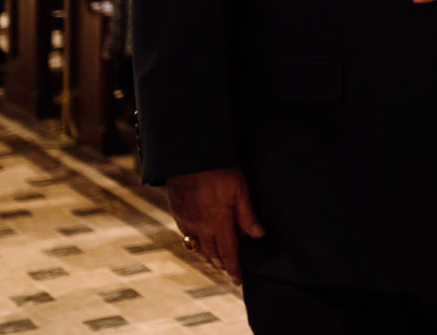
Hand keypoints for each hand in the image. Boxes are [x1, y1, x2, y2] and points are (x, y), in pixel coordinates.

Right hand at [166, 167, 263, 282]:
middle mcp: (201, 226)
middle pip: (212, 253)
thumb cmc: (219, 170)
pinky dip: (195, 243)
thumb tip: (259, 235)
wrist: (189, 156)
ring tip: (215, 262)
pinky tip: (198, 242)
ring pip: (198, 246)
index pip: (228, 252)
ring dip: (208, 256)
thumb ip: (248, 215)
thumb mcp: (240, 190)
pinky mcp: (178, 213)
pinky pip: (186, 235)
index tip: (238, 279)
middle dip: (221, 264)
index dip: (234, 267)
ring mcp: (187, 220)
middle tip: (228, 271)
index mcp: (218, 223)